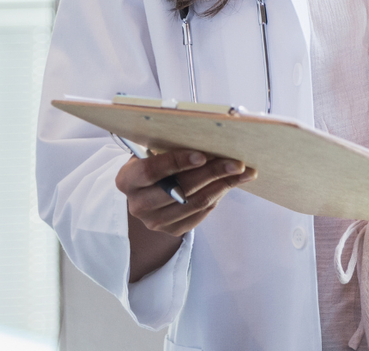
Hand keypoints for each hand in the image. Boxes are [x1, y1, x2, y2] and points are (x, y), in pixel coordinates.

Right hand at [118, 148, 254, 280]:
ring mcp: (155, 221)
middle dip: (212, 173)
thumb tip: (206, 137)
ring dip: (223, 185)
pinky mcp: (172, 230)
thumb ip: (169, 146)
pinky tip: (230, 183)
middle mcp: (138, 204)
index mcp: (127, 180)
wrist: (144, 191)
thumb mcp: (151, 150)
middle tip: (235, 162)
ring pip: (195, 202)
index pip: (151, 171)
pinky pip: (201, 213)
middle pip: (180, 189)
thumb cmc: (151, 162)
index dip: (177, 162)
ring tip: (242, 172)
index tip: (202, 155)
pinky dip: (218, 195)